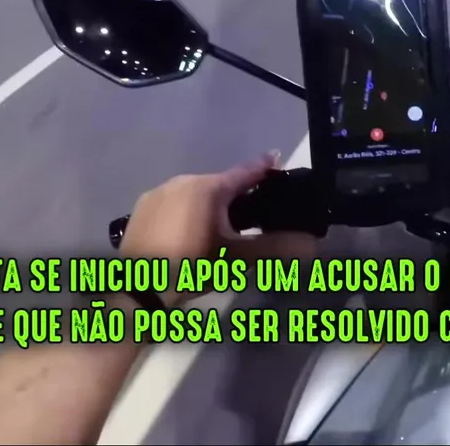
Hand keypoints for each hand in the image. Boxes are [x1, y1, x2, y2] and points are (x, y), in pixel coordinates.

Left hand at [119, 151, 317, 306]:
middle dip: (235, 196)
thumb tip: (312, 245)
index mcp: (208, 188)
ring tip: (217, 230)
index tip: (278, 161)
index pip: (245, 171)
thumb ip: (273, 249)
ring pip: (195, 192)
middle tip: (249, 218)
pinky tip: (188, 233)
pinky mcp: (142, 206)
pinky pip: (174, 201)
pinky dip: (187, 211)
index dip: (264, 167)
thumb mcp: (235, 260)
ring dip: (209, 205)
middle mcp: (183, 181)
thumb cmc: (191, 268)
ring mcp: (159, 191)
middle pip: (219, 184)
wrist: (137, 289)